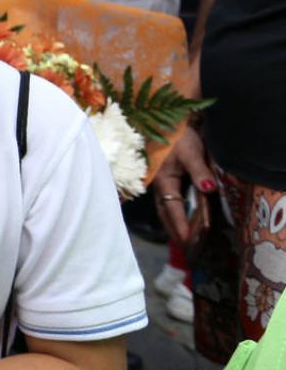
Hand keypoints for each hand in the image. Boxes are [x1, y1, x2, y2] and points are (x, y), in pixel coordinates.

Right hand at [155, 127, 216, 245]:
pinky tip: (179, 217)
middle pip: (165, 213)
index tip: (186, 241)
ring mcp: (161, 184)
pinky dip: (172, 213)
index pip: (173, 209)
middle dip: (174, 230)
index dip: (180, 225)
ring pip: (164, 209)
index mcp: (165, 181)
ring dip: (172, 224)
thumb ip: (199, 171)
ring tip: (181, 237)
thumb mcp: (191, 153)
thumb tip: (209, 189)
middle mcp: (160, 186)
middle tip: (184, 246)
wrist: (168, 122)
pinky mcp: (165, 180)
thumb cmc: (179, 138)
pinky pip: (167, 202)